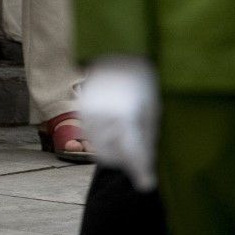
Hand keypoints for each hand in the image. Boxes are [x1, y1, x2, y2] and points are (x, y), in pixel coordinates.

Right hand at [78, 56, 158, 190]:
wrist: (117, 50)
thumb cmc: (141, 79)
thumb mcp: (152, 106)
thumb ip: (147, 136)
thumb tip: (145, 162)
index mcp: (126, 114)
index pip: (133, 152)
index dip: (141, 171)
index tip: (147, 184)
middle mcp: (104, 115)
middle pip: (112, 155)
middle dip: (125, 158)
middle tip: (139, 154)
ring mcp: (89, 112)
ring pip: (99, 147)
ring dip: (114, 149)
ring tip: (128, 132)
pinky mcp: (82, 109)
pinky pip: (92, 135)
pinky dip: (104, 138)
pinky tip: (116, 124)